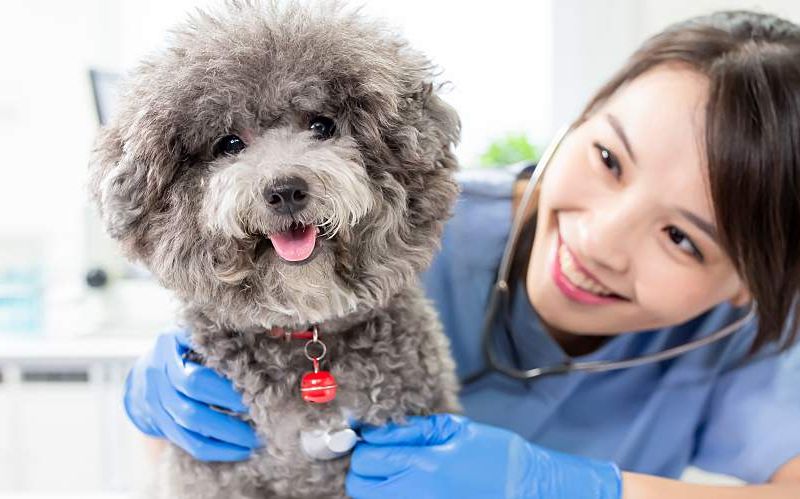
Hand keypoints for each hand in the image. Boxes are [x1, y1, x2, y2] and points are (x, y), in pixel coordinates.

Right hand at [123, 330, 261, 460]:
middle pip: (191, 399)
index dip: (224, 386)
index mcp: (169, 347)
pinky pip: (189, 443)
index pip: (195, 374)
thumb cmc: (184, 347)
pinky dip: (217, 450)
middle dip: (229, 408)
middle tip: (260, 413)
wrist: (145, 374)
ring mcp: (156, 403)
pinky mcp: (162, 426)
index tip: (254, 390)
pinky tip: (241, 450)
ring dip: (227, 434)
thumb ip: (227, 333)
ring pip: (190, 425)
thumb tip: (277, 332)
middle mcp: (158, 375)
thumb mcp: (197, 332)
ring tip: (257, 438)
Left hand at [346, 414, 620, 498]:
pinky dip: (391, 495)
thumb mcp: (456, 431)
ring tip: (395, 474)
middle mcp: (414, 494)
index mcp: (423, 465)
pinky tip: (408, 486)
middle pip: (359, 486)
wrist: (528, 489)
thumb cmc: (497, 457)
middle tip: (381, 460)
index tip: (372, 441)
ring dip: (376, 486)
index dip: (365, 447)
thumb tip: (375, 431)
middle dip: (365, 470)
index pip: (366, 459)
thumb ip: (412, 430)